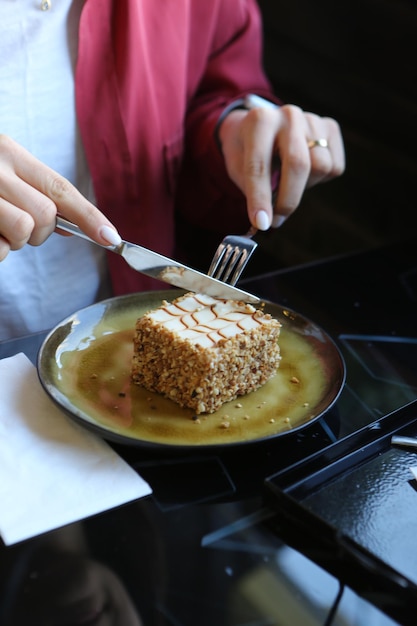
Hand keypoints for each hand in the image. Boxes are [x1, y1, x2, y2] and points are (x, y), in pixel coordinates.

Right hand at [0, 135, 120, 260]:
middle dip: (41, 232)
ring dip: (17, 241)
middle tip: (20, 229)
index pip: (61, 188)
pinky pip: (0, 249)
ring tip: (1, 228)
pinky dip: (0, 251)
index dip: (89, 216)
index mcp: (11, 153)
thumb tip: (73, 229)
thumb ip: (38, 195)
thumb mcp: (6, 174)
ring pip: (24, 229)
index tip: (111, 238)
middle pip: (46, 214)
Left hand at [218, 103, 344, 229]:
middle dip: (288, 200)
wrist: (261, 125)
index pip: (260, 165)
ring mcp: (312, 119)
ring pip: (320, 167)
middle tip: (276, 220)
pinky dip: (319, 179)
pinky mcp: (330, 128)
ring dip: (304, 187)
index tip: (262, 223)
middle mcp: (289, 116)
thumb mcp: (237, 167)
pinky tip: (303, 172)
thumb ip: (252, 191)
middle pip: (298, 164)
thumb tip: (267, 221)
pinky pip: (334, 167)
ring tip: (288, 183)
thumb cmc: (246, 149)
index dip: (260, 198)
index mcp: (260, 120)